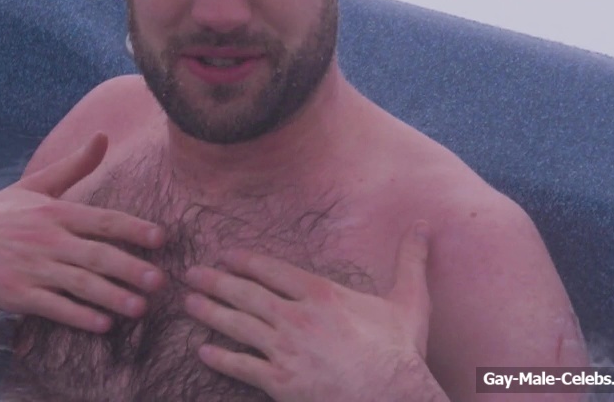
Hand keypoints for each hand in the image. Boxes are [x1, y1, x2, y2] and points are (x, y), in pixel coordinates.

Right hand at [0, 133, 165, 331]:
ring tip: (140, 308)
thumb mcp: (34, 186)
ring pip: (78, 284)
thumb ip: (73, 166)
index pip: (102, 219)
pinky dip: (78, 316)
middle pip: (95, 254)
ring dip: (111, 297)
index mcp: (53, 211)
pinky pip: (52, 307)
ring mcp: (29, 267)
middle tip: (161, 281)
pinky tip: (102, 324)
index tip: (162, 239)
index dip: (133, 229)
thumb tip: (103, 136)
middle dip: (130, 268)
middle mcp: (45, 238)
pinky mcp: (15, 294)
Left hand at [183, 221, 435, 401]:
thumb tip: (425, 227)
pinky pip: (240, 366)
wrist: (393, 397)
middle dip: (214, 282)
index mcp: (320, 293)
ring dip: (208, 313)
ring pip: (236, 325)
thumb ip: (410, 261)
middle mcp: (296, 317)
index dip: (243, 261)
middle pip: (244, 293)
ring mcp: (284, 349)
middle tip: (191, 275)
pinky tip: (203, 351)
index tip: (225, 256)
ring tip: (188, 305)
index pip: (270, 269)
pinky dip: (219, 357)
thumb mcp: (409, 301)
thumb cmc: (401, 351)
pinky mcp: (279, 382)